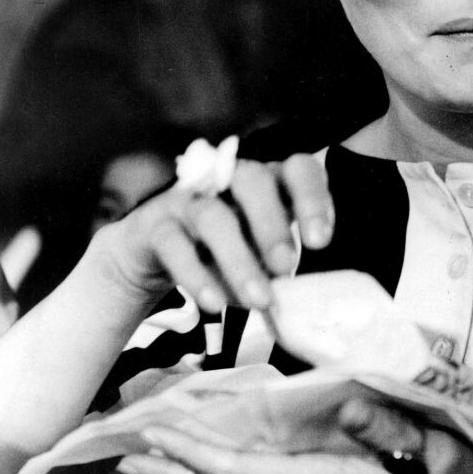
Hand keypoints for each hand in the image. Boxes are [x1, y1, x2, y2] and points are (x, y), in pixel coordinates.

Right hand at [95, 153, 333, 312]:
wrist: (152, 256)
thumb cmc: (222, 251)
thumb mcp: (259, 254)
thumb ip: (279, 265)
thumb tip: (299, 300)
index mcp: (267, 182)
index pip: (296, 170)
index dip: (312, 198)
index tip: (320, 241)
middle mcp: (227, 180)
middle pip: (252, 180)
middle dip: (272, 224)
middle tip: (285, 267)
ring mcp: (187, 198)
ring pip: (212, 216)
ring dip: (239, 261)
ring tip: (258, 301)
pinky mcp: (153, 224)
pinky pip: (173, 244)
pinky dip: (196, 276)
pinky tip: (216, 304)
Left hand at [117, 400, 472, 473]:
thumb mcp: (442, 453)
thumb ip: (393, 428)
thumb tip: (345, 401)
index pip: (244, 472)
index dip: (195, 454)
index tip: (154, 434)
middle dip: (177, 465)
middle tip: (128, 443)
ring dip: (198, 470)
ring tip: (159, 450)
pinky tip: (223, 462)